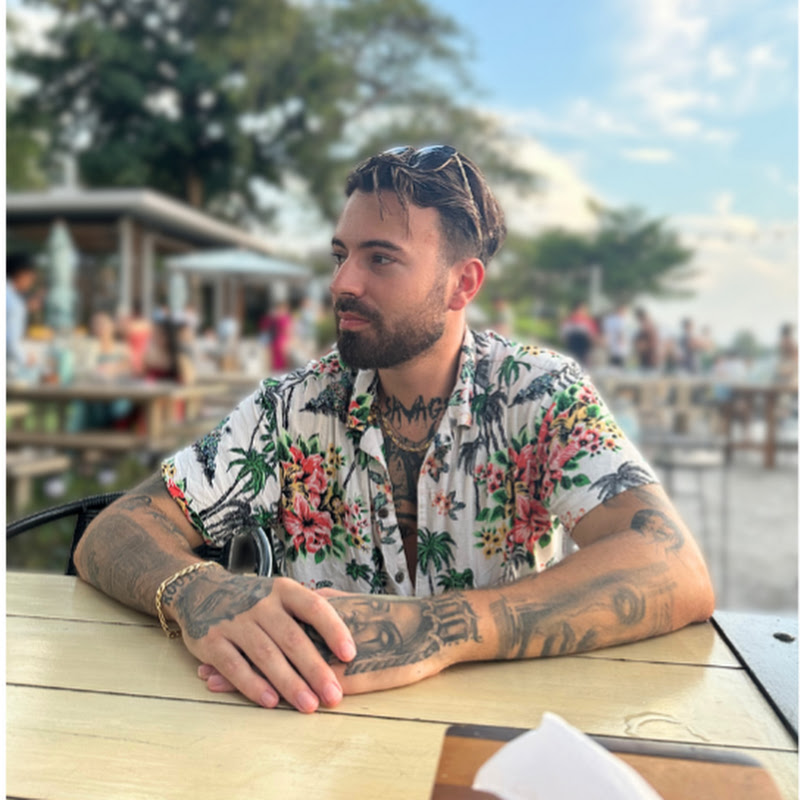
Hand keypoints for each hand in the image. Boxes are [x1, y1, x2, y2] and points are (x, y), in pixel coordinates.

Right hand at [162, 569, 356, 712]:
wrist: (200, 590)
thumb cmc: (253, 599)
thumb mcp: (280, 592)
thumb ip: (309, 608)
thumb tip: (354, 621)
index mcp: (283, 590)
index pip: (314, 607)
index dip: (334, 629)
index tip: (350, 654)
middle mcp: (260, 604)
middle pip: (293, 638)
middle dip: (316, 669)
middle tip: (334, 696)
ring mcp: (235, 621)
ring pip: (267, 655)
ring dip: (290, 683)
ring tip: (309, 705)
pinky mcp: (212, 641)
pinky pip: (235, 666)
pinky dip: (253, 685)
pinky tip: (270, 702)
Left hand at [197, 591, 481, 698]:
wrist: (433, 626)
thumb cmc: (397, 614)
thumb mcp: (359, 602)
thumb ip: (331, 600)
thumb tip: (310, 593)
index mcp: (325, 609)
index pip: (277, 620)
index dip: (247, 629)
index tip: (219, 634)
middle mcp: (325, 630)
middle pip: (272, 643)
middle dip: (237, 656)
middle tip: (206, 666)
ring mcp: (337, 653)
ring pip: (285, 666)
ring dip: (250, 677)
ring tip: (216, 685)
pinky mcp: (354, 675)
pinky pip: (310, 686)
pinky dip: (285, 693)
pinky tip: (265, 703)